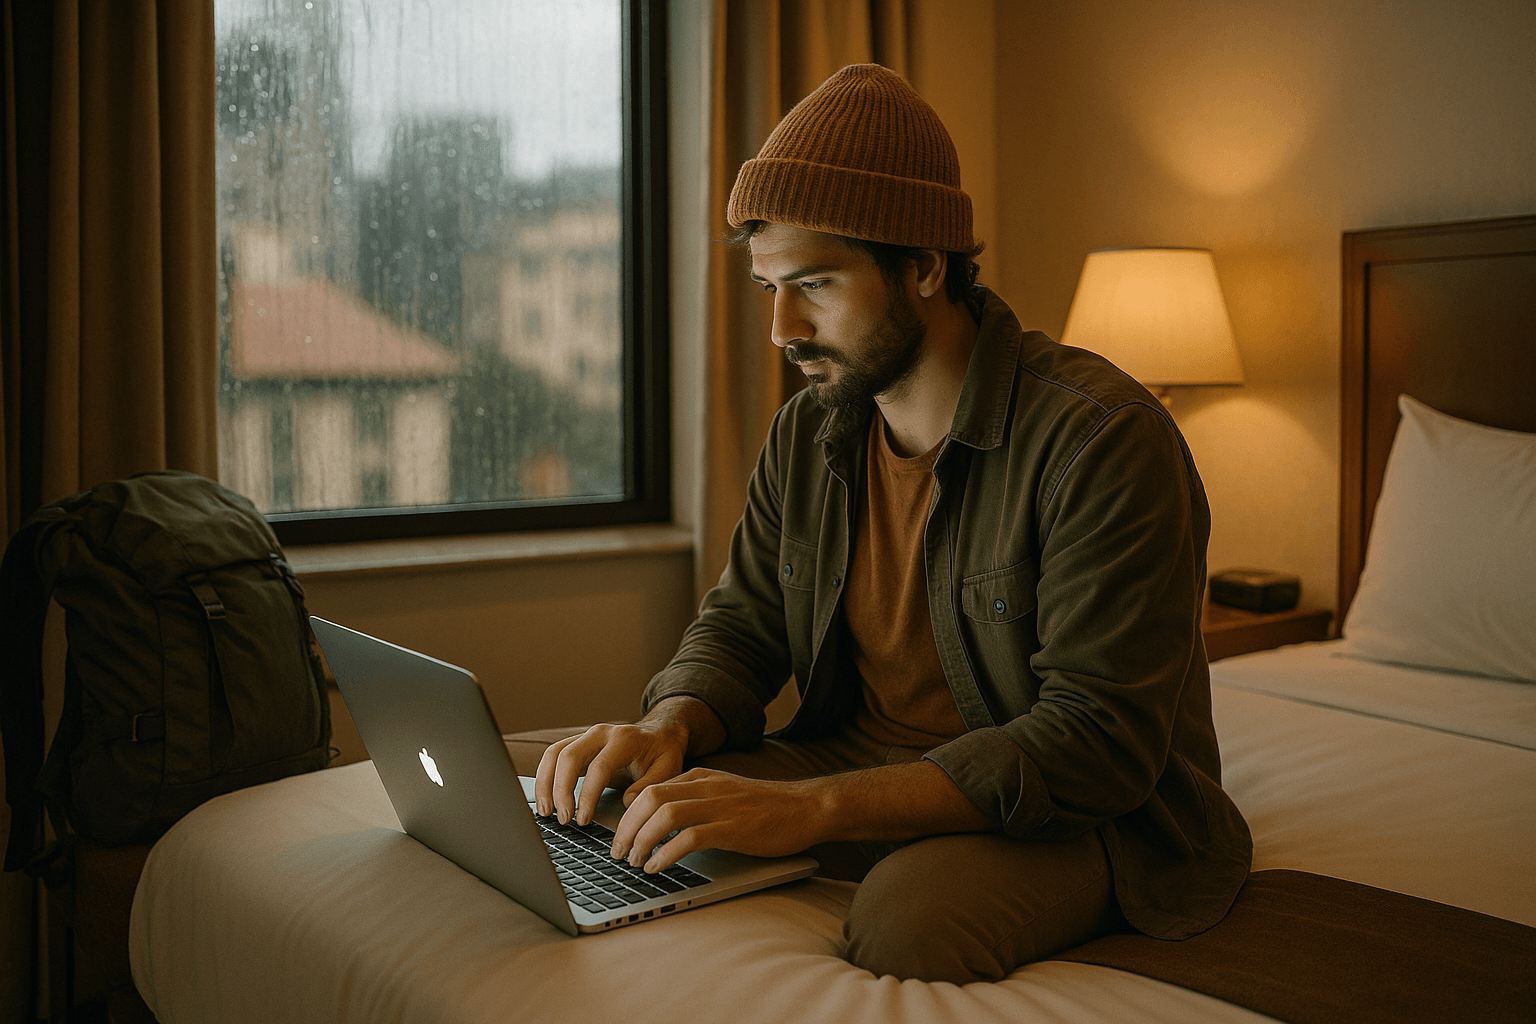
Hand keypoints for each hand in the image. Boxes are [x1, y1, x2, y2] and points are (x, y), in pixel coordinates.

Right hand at [533, 696, 724, 825]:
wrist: (661, 732)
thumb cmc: (664, 753)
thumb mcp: (668, 770)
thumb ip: (649, 787)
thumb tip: (627, 804)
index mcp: (625, 739)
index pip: (599, 767)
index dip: (588, 795)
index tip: (583, 820)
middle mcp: (601, 733)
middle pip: (569, 756)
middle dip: (560, 790)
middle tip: (563, 819)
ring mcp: (587, 736)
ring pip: (555, 753)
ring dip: (546, 783)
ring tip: (546, 812)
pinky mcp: (579, 742)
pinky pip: (554, 754)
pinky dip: (545, 776)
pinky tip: (545, 798)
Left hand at [609, 768, 826, 871]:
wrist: (808, 808)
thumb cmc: (766, 808)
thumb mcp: (724, 794)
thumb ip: (695, 800)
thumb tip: (659, 821)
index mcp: (700, 778)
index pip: (650, 789)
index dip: (627, 815)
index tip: (619, 838)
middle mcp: (706, 787)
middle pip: (650, 799)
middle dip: (627, 828)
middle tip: (618, 853)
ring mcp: (720, 806)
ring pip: (665, 815)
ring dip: (642, 841)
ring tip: (635, 862)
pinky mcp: (733, 829)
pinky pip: (690, 838)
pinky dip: (666, 853)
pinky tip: (658, 867)